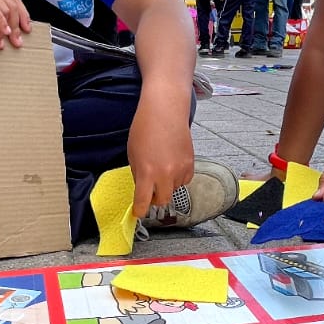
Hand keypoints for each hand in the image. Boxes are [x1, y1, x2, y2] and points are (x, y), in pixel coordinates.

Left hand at [127, 101, 194, 217]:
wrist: (165, 111)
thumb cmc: (145, 128)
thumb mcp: (133, 154)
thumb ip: (138, 174)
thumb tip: (143, 189)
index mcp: (147, 173)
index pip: (143, 202)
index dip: (139, 210)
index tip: (138, 212)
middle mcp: (165, 174)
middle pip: (162, 201)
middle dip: (155, 199)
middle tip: (150, 190)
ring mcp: (180, 170)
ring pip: (174, 189)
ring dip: (167, 185)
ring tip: (162, 166)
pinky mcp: (191, 164)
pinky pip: (184, 180)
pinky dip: (178, 177)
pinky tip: (172, 163)